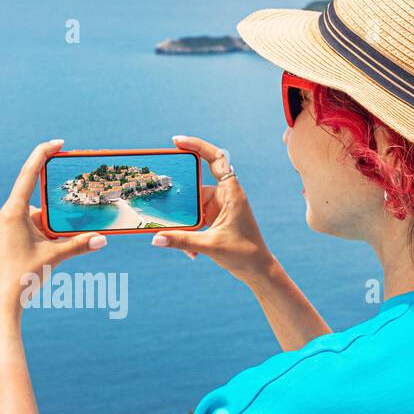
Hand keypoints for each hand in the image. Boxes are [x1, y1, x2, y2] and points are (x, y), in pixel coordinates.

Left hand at [0, 139, 106, 323]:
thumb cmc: (24, 278)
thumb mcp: (54, 258)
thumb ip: (78, 244)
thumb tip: (103, 239)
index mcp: (12, 212)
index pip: (29, 174)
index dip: (42, 154)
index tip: (57, 143)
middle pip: (32, 208)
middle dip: (47, 221)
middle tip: (55, 241)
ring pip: (23, 223)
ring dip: (38, 233)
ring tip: (42, 256)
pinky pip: (12, 235)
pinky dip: (25, 242)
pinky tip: (28, 261)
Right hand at [153, 135, 277, 285]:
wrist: (257, 271)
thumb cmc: (244, 254)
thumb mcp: (210, 246)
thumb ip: (182, 241)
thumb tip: (156, 238)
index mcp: (231, 193)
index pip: (215, 159)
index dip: (197, 145)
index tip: (176, 141)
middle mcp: (226, 196)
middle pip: (196, 185)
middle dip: (180, 198)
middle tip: (162, 197)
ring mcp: (220, 208)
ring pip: (193, 206)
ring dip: (186, 224)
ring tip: (184, 240)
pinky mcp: (215, 219)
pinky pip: (196, 220)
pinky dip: (190, 233)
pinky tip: (191, 252)